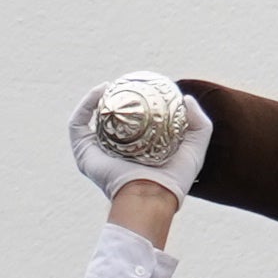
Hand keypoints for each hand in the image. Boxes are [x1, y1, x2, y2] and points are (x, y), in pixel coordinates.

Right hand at [71, 73, 211, 201]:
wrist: (152, 195)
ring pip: (90, 119)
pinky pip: (78, 124)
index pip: (132, 123)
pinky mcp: (84, 153)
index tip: (143, 85)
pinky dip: (85, 105)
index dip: (135, 103)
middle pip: (109, 120)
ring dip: (95, 98)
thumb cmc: (175, 177)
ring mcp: (96, 152)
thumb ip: (199, 122)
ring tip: (110, 84)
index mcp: (136, 150)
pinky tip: (101, 90)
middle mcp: (113, 151)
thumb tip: (186, 99)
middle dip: (113, 99)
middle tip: (125, 82)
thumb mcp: (196, 147)